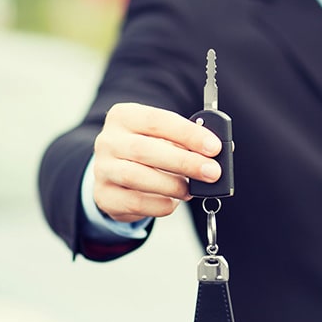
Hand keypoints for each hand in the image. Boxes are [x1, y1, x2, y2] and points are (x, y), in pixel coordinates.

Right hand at [92, 102, 222, 222]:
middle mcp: (108, 141)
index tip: (214, 147)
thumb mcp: (162, 138)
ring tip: (191, 190)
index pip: (157, 120)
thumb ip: (185, 142)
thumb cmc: (147, 153)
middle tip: (212, 172)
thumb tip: (219, 152)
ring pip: (137, 177)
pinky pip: (135, 202)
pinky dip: (160, 204)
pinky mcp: (104, 196)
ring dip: (172, 185)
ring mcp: (102, 169)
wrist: (115, 175)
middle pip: (145, 150)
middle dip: (184, 162)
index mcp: (124, 116)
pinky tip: (173, 202)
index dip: (188, 134)